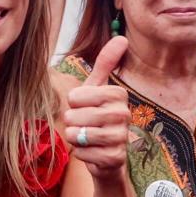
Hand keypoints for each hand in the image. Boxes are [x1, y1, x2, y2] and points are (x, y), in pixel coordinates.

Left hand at [63, 36, 130, 178]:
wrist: (107, 156)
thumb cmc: (97, 117)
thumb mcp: (97, 89)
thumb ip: (106, 63)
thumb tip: (123, 38)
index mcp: (118, 94)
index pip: (75, 96)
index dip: (73, 103)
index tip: (83, 106)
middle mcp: (124, 114)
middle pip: (75, 116)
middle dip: (71, 123)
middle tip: (83, 125)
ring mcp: (121, 137)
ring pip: (78, 134)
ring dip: (75, 138)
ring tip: (85, 137)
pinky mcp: (116, 158)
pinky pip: (82, 153)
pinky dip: (81, 153)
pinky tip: (91, 151)